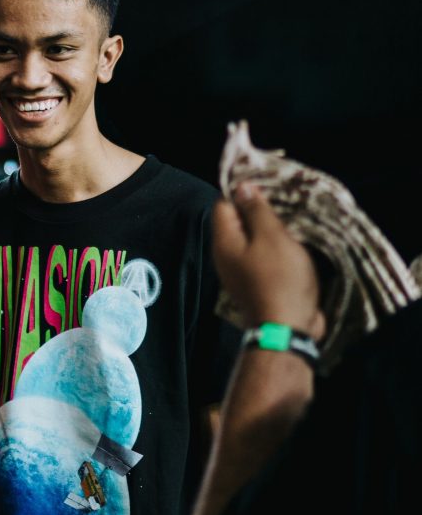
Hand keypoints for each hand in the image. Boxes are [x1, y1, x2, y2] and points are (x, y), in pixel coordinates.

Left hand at [213, 182, 325, 339]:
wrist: (288, 329)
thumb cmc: (280, 279)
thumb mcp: (272, 237)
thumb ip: (256, 211)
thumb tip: (241, 187)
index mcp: (224, 241)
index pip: (223, 204)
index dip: (242, 191)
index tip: (266, 185)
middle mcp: (226, 255)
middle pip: (237, 221)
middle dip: (258, 210)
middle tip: (283, 202)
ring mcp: (240, 271)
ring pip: (251, 239)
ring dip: (269, 229)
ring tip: (291, 221)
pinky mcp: (256, 283)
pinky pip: (261, 256)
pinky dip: (274, 248)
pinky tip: (292, 244)